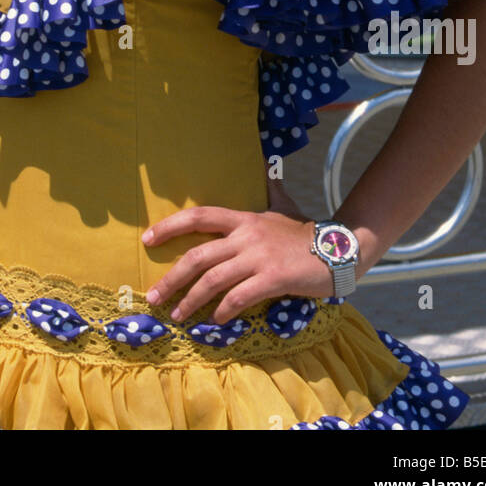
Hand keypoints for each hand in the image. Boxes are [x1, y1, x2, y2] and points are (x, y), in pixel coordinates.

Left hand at [142, 199, 336, 325]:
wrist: (338, 248)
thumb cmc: (304, 232)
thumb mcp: (282, 205)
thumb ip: (270, 188)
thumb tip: (267, 164)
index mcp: (244, 218)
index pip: (199, 216)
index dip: (170, 226)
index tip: (147, 239)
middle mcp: (246, 235)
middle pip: (199, 255)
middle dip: (172, 277)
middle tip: (153, 296)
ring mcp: (259, 257)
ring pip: (214, 280)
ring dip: (190, 300)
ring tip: (177, 315)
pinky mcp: (273, 278)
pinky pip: (239, 297)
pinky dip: (222, 312)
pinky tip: (214, 321)